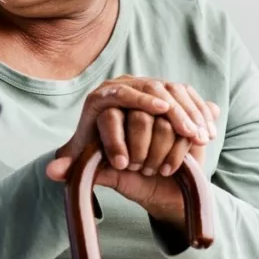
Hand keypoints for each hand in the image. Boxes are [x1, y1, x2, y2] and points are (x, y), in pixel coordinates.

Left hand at [47, 76, 220, 226]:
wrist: (134, 158)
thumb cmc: (110, 163)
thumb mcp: (92, 167)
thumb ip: (73, 169)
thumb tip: (52, 172)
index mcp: (100, 99)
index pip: (118, 94)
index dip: (140, 101)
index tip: (159, 111)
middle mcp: (124, 86)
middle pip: (150, 89)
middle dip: (172, 111)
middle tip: (186, 131)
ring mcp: (149, 86)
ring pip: (173, 91)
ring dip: (189, 114)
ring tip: (198, 136)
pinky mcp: (171, 93)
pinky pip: (188, 96)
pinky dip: (199, 113)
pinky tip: (206, 133)